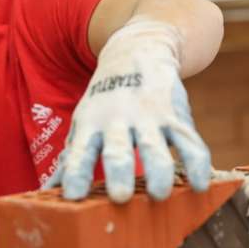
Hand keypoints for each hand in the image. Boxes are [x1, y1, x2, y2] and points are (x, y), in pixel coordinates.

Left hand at [46, 18, 210, 202]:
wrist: (137, 50)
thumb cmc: (104, 100)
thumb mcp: (84, 121)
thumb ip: (71, 158)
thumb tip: (47, 192)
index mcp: (91, 125)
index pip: (80, 153)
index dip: (76, 174)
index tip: (73, 197)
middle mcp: (118, 120)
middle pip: (118, 150)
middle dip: (118, 172)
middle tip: (120, 197)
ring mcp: (149, 117)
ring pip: (156, 147)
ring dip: (159, 171)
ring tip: (161, 195)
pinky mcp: (175, 115)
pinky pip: (190, 141)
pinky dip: (197, 163)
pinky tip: (201, 186)